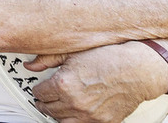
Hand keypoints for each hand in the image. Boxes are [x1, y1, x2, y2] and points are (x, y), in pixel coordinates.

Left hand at [28, 42, 165, 121]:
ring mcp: (89, 115)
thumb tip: (30, 65)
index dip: (38, 89)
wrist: (137, 70)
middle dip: (44, 102)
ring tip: (57, 105)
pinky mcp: (102, 122)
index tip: (39, 87)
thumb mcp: (72, 53)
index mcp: (64, 84)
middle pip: (49, 109)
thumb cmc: (109, 58)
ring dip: (57, 114)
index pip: (39, 93)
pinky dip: (74, 120)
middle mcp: (75, 102)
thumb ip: (47, 60)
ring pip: (62, 121)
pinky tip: (74, 111)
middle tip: (45, 97)